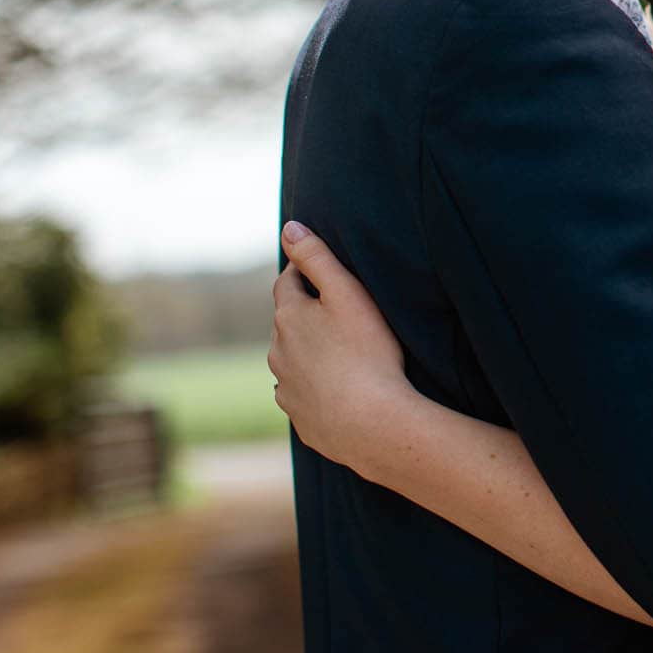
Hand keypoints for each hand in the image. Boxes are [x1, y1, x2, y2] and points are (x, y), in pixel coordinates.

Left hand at [268, 221, 415, 479]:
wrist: (374, 423)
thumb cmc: (368, 353)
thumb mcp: (347, 294)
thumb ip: (317, 258)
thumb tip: (289, 228)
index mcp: (288, 318)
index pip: (287, 284)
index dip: (304, 274)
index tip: (321, 273)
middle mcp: (278, 353)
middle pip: (288, 324)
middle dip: (306, 316)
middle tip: (338, 313)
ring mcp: (287, 390)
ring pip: (292, 362)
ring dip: (308, 354)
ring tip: (340, 355)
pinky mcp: (301, 419)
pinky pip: (303, 396)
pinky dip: (315, 389)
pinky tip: (338, 392)